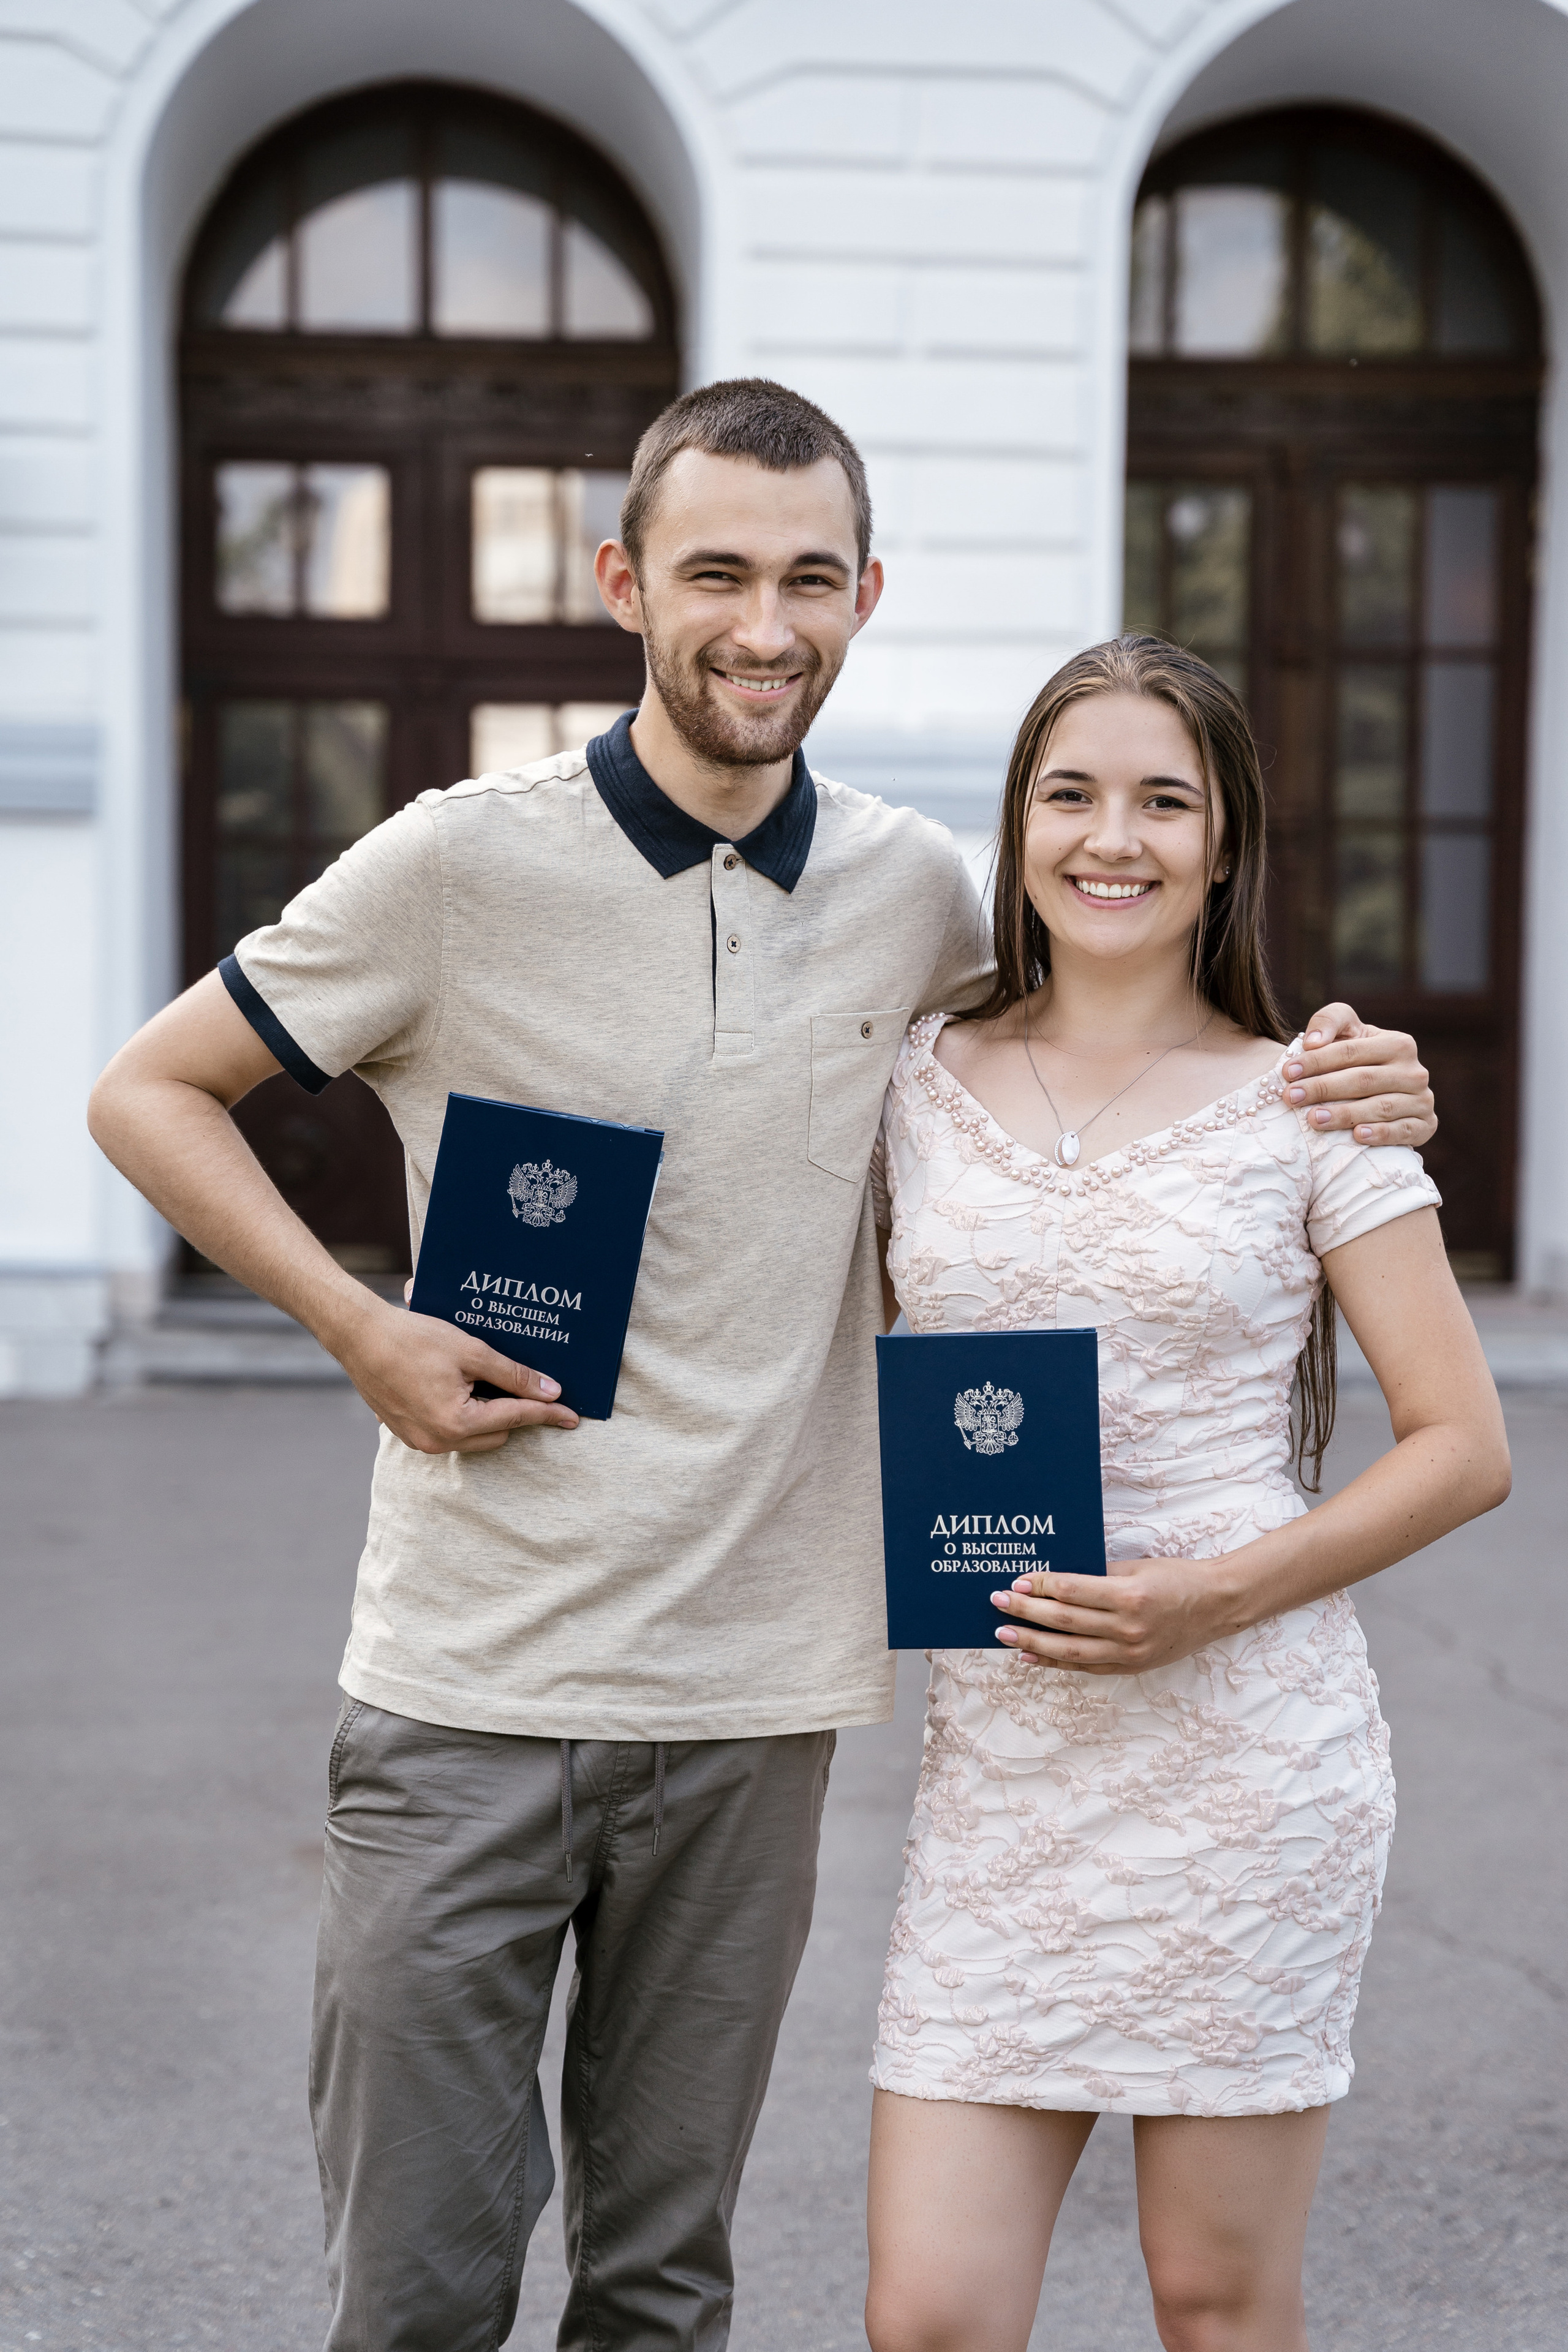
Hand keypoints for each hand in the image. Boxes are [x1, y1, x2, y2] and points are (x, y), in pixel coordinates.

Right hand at [339, 1291, 578, 1454]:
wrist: (358, 1336)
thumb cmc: (413, 1339)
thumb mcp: (470, 1351)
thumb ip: (513, 1375)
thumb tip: (549, 1391)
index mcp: (457, 1423)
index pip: (516, 1418)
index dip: (547, 1413)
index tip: (572, 1416)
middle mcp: (438, 1441)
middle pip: (497, 1433)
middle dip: (514, 1412)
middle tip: (526, 1385)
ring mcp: (419, 1441)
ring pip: (473, 1435)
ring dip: (487, 1414)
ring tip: (489, 1382)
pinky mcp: (406, 1433)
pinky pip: (448, 1431)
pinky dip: (462, 1414)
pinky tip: (462, 1387)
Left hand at [990, 1560, 1240, 1675]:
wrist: (1216, 1606)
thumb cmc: (1177, 1578)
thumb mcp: (1138, 1567)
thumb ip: (1099, 1574)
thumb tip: (1055, 1578)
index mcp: (1129, 1596)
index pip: (1072, 1591)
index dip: (1040, 1586)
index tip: (1017, 1580)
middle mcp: (1127, 1628)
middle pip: (1065, 1621)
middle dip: (1027, 1611)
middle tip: (998, 1602)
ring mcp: (1129, 1652)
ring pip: (1070, 1651)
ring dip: (1033, 1642)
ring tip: (1005, 1634)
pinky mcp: (1131, 1667)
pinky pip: (1086, 1666)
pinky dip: (1056, 1662)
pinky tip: (1031, 1656)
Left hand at [1287, 1003, 1435, 1147]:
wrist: (1385, 1093)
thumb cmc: (1357, 1059)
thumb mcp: (1347, 1032)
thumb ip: (1329, 1022)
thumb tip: (1313, 1041)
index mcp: (1398, 1044)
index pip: (1352, 1051)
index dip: (1317, 1061)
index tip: (1288, 1072)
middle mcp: (1414, 1071)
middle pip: (1363, 1080)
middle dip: (1323, 1088)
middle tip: (1291, 1097)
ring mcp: (1422, 1099)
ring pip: (1381, 1107)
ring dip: (1345, 1114)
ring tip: (1312, 1119)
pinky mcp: (1426, 1125)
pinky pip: (1403, 1131)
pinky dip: (1381, 1134)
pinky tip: (1357, 1136)